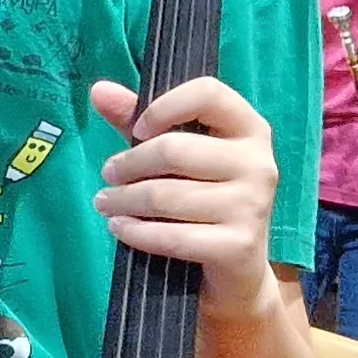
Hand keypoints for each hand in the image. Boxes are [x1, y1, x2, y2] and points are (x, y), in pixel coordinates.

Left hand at [88, 75, 275, 274]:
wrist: (238, 266)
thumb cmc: (204, 197)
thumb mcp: (176, 155)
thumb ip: (139, 120)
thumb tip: (99, 90)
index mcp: (249, 128)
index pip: (208, 93)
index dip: (164, 106)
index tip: (137, 130)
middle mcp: (259, 162)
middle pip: (174, 149)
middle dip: (128, 164)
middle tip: (109, 176)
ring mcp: (252, 205)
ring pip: (166, 195)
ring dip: (124, 200)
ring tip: (106, 203)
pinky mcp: (239, 245)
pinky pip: (172, 236)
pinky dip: (136, 232)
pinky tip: (119, 227)